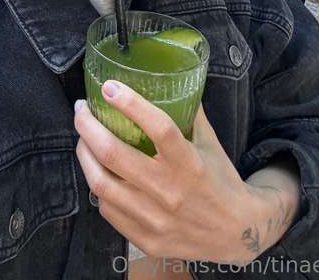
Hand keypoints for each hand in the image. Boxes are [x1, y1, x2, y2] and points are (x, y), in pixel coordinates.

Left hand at [74, 80, 267, 266]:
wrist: (236, 233)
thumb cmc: (220, 180)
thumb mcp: (210, 142)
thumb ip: (190, 112)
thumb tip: (171, 78)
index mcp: (189, 162)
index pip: (158, 128)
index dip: (131, 104)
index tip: (109, 87)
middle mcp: (170, 191)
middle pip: (113, 154)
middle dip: (87, 126)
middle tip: (81, 109)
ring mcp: (154, 218)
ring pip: (100, 183)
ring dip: (84, 153)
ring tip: (82, 137)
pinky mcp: (145, 239)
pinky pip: (106, 209)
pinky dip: (97, 184)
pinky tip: (98, 170)